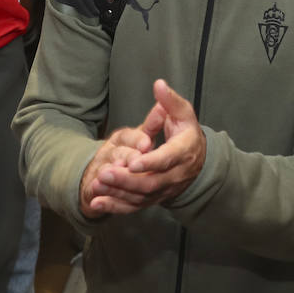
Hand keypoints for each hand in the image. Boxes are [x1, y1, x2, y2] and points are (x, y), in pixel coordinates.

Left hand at [79, 79, 206, 216]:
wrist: (197, 159)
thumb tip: (158, 85)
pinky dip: (115, 207)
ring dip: (117, 193)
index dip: (150, 162)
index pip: (166, 160)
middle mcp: (175, 175)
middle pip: (150, 183)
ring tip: (96, 185)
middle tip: (104, 173)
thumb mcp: (182, 113)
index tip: (133, 161)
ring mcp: (164, 190)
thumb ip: (169, 100)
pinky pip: (134, 207)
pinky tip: (96, 203)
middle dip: (126, 180)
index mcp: (183, 152)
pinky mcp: (154, 199)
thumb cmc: (186, 132)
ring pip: (140, 197)